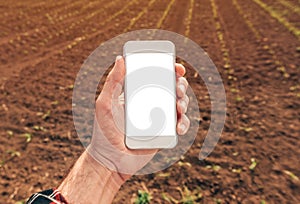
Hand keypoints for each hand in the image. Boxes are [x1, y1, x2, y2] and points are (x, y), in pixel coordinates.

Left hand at [87, 56, 189, 178]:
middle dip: (181, 85)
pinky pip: (179, 125)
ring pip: (179, 106)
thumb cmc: (103, 132)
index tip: (177, 67)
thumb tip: (119, 59)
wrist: (110, 161)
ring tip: (178, 107)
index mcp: (138, 94)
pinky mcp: (164, 134)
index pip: (156, 77)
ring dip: (185, 103)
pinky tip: (179, 127)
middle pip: (172, 90)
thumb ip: (112, 82)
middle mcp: (150, 105)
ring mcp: (158, 119)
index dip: (169, 70)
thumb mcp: (104, 104)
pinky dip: (184, 124)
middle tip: (178, 88)